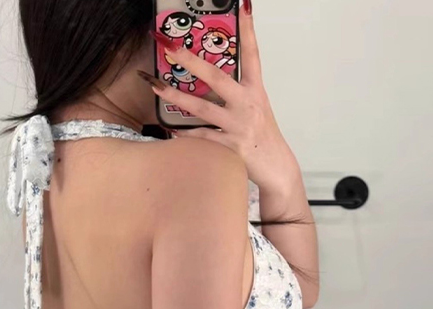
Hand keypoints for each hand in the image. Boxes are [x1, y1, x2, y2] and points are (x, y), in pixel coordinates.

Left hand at [148, 2, 300, 195]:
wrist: (277, 168)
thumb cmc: (262, 138)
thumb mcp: (256, 109)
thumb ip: (236, 94)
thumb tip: (209, 80)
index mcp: (255, 91)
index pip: (252, 55)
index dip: (248, 30)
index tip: (244, 7)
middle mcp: (248, 104)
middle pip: (217, 77)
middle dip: (192, 61)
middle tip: (172, 47)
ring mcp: (239, 125)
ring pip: (202, 108)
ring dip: (176, 97)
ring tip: (156, 87)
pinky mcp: (231, 147)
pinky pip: (202, 138)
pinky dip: (185, 135)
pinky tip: (170, 129)